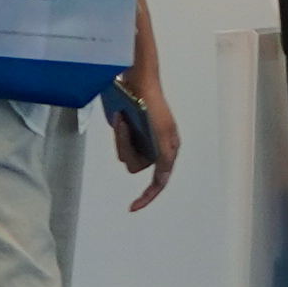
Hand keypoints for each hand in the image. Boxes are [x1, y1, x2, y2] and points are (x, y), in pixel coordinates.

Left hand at [118, 71, 181, 208]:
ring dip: (121, 139)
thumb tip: (162, 180)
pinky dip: (119, 133)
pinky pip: (120, 143)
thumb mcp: (163, 132)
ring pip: (124, 155)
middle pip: (135, 165)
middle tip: (124, 127)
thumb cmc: (152, 103)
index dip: (147, 197)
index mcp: (169, 149)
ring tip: (123, 119)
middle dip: (126, 147)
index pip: (158, 182)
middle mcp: (156, 148)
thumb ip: (164, 157)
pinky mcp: (130, 133)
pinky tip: (121, 117)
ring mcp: (142, 141)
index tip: (132, 207)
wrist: (137, 79)